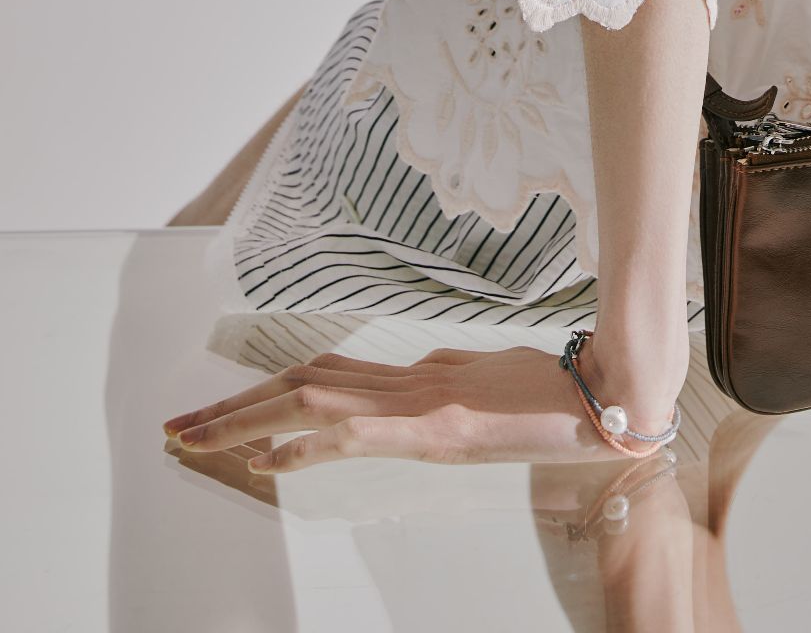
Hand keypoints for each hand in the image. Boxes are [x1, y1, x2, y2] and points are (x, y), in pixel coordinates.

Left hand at [162, 344, 672, 472]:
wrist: (612, 397)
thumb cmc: (559, 394)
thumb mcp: (489, 388)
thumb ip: (445, 388)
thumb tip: (415, 389)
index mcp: (423, 375)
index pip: (329, 372)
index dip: (271, 387)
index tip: (222, 412)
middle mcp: (414, 382)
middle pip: (305, 381)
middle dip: (234, 407)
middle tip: (178, 426)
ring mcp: (425, 403)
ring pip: (317, 398)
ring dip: (248, 421)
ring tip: (197, 441)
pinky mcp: (442, 428)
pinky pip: (360, 432)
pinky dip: (310, 441)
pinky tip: (271, 458)